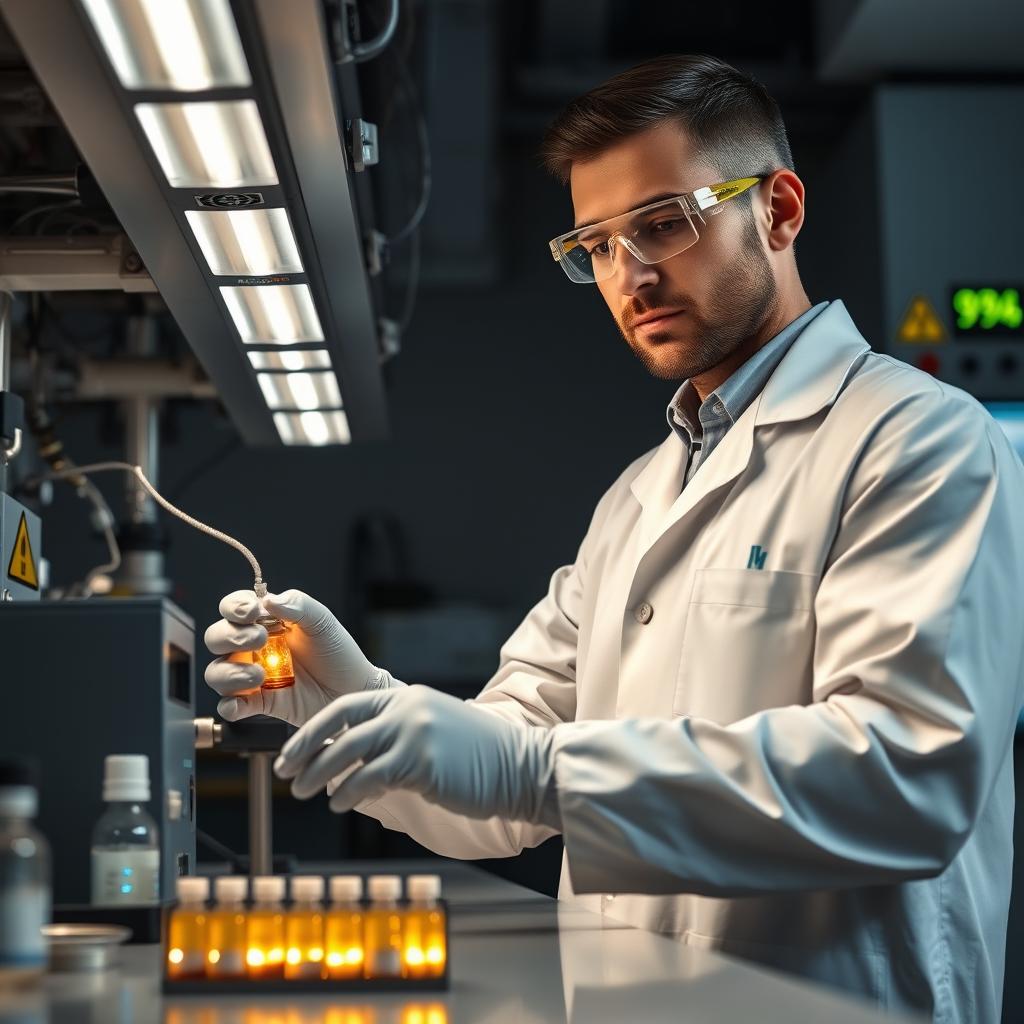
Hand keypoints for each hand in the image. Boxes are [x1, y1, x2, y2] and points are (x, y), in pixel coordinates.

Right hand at [203, 589, 395, 726]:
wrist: (352, 688)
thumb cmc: (338, 652)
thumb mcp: (322, 621)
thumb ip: (298, 604)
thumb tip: (268, 600)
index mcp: (265, 621)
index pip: (233, 607)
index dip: (234, 607)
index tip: (252, 612)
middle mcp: (252, 647)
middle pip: (216, 637)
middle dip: (231, 636)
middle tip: (260, 639)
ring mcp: (251, 674)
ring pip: (216, 672)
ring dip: (230, 672)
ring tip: (259, 675)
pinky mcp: (257, 702)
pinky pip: (228, 706)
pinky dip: (229, 705)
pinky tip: (243, 702)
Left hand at [272, 685, 556, 821]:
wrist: (522, 766)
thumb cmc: (477, 758)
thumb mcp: (433, 730)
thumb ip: (395, 735)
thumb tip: (347, 760)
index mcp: (407, 696)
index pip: (346, 706)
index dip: (313, 729)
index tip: (291, 749)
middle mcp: (407, 708)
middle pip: (339, 726)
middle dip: (305, 750)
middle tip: (285, 772)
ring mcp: (414, 732)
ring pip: (348, 752)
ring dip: (319, 774)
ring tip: (304, 792)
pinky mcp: (422, 762)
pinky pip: (369, 778)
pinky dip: (348, 793)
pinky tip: (340, 804)